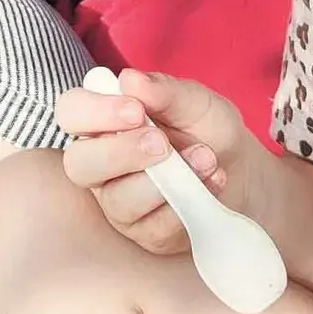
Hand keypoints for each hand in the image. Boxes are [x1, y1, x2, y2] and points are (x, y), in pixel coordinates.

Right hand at [56, 68, 252, 256]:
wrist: (241, 167)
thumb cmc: (205, 127)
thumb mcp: (194, 101)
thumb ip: (163, 90)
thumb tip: (129, 79)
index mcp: (101, 121)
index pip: (71, 112)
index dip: (95, 112)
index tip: (135, 110)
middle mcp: (100, 164)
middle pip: (79, 165)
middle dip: (120, 153)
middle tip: (162, 143)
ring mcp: (119, 202)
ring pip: (119, 201)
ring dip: (166, 180)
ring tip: (206, 158)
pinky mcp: (147, 234)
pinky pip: (156, 228)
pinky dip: (188, 202)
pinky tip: (212, 180)